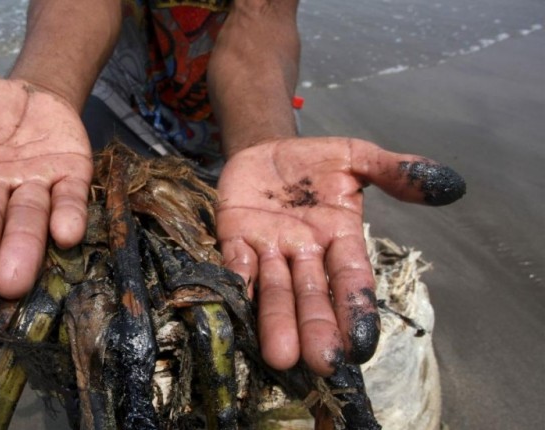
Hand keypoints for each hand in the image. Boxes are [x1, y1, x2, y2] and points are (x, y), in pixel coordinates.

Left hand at [215, 137, 464, 374]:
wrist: (263, 150)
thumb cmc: (313, 163)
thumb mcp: (356, 157)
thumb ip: (393, 171)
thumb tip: (449, 185)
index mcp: (339, 238)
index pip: (351, 279)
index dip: (356, 309)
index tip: (363, 345)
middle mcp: (305, 254)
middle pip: (312, 295)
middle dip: (316, 328)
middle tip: (320, 363)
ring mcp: (269, 250)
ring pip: (274, 290)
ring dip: (276, 321)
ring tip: (280, 356)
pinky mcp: (235, 240)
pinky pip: (236, 266)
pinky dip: (237, 285)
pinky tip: (238, 309)